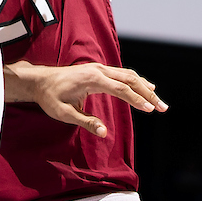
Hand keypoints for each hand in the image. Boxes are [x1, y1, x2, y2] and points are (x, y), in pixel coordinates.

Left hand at [5, 59, 167, 138]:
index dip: (137, 99)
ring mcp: (98, 68)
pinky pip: (121, 74)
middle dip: (148, 94)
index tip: (150, 109)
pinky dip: (135, 81)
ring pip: (128, 75)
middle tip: (163, 108)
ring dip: (144, 87)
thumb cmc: (50, 98)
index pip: (121, 89)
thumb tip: (104, 132)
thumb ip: (85, 122)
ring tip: (158, 101)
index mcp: (92, 79)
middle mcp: (98, 69)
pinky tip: (146, 87)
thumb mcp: (64, 114)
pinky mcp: (98, 70)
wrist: (38, 80)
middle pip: (129, 79)